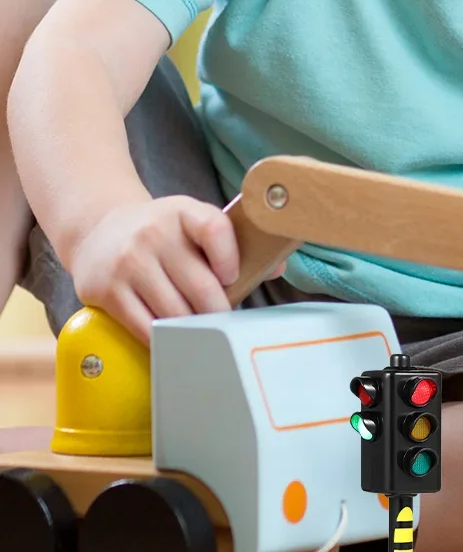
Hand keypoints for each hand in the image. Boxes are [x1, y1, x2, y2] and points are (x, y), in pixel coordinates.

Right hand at [68, 196, 238, 341]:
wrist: (99, 229)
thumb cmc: (161, 231)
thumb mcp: (192, 221)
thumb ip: (231, 241)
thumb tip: (274, 269)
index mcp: (183, 211)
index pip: (215, 229)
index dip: (231, 259)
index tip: (234, 279)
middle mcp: (153, 233)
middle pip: (200, 285)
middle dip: (218, 311)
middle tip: (225, 323)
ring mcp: (128, 262)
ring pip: (174, 311)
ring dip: (194, 328)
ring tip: (203, 333)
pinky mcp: (105, 290)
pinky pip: (143, 325)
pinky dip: (163, 338)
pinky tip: (174, 340)